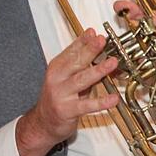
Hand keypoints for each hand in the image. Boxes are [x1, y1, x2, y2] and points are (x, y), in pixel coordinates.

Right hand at [16, 28, 118, 155]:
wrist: (43, 123)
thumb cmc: (59, 98)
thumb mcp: (70, 78)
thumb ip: (85, 64)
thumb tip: (103, 50)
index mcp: (57, 68)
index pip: (71, 51)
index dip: (83, 41)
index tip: (93, 32)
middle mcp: (57, 79)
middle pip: (75, 62)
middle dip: (90, 50)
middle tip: (101, 40)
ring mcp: (61, 94)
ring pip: (81, 80)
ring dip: (98, 70)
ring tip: (112, 63)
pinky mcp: (67, 110)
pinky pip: (86, 105)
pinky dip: (101, 102)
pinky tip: (113, 99)